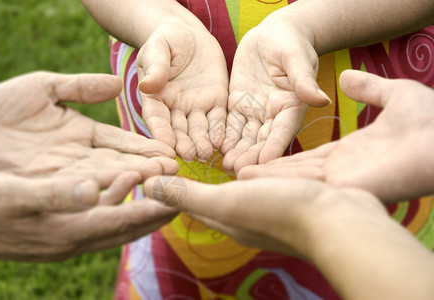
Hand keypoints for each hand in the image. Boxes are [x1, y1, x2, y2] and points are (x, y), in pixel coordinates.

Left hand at [0, 72, 177, 185]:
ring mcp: (62, 176)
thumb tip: (118, 83)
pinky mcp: (44, 189)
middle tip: (176, 170)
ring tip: (160, 180)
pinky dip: (103, 188)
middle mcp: (77, 160)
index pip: (121, 143)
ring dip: (133, 180)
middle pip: (120, 164)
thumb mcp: (44, 88)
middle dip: (148, 168)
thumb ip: (81, 86)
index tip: (169, 152)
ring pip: (105, 179)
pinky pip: (79, 188)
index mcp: (81, 136)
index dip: (145, 148)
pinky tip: (124, 187)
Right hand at [0, 172, 176, 261]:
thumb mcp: (12, 195)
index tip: (182, 196)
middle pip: (128, 228)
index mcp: (68, 231)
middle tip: (184, 199)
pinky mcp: (59, 236)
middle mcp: (74, 240)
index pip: (125, 221)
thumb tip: (92, 190)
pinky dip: (119, 211)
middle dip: (157, 213)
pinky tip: (124, 200)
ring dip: (141, 213)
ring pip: (117, 228)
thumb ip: (53, 194)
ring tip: (164, 199)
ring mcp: (67, 241)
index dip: (155, 208)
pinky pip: (101, 225)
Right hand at [136, 22, 228, 161]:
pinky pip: (218, 119)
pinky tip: (222, 141)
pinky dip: (219, 131)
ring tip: (206, 153)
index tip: (166, 145)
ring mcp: (196, 107)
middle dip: (184, 143)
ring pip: (199, 129)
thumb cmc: (167, 39)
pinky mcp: (215, 102)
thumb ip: (155, 67)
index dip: (161, 132)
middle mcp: (175, 108)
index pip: (157, 119)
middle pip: (179, 130)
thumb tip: (147, 86)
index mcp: (155, 98)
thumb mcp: (158, 49)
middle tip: (190, 155)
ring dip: (202, 142)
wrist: (190, 34)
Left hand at [143, 176, 384, 257]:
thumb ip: (188, 194)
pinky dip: (261, 169)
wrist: (342, 223)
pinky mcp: (296, 199)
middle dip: (204, 178)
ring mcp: (273, 209)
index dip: (177, 188)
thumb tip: (146, 187)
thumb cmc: (281, 211)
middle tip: (191, 152)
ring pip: (245, 186)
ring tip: (224, 152)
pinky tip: (261, 158)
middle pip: (217, 196)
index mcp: (227, 219)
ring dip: (234, 171)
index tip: (164, 170)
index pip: (193, 204)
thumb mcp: (227, 200)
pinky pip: (270, 180)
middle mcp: (247, 218)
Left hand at [222, 12, 330, 171]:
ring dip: (237, 150)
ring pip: (245, 136)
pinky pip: (231, 123)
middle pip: (262, 139)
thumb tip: (320, 100)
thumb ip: (304, 81)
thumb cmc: (291, 43)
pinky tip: (216, 146)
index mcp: (292, 106)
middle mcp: (274, 115)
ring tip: (226, 164)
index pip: (283, 130)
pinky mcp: (239, 105)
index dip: (274, 146)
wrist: (273, 34)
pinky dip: (225, 135)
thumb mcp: (297, 59)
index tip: (265, 162)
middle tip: (238, 170)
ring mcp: (255, 112)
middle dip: (251, 155)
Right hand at [238, 70, 433, 202]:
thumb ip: (368, 88)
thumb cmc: (430, 119)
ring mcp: (343, 182)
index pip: (308, 156)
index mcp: (351, 153)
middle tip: (235, 164)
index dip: (282, 152)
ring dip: (265, 178)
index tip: (258, 147)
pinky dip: (277, 183)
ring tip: (235, 172)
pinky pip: (304, 187)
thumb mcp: (394, 94)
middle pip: (295, 171)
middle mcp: (342, 171)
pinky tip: (253, 180)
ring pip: (295, 181)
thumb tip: (347, 78)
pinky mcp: (346, 190)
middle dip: (265, 168)